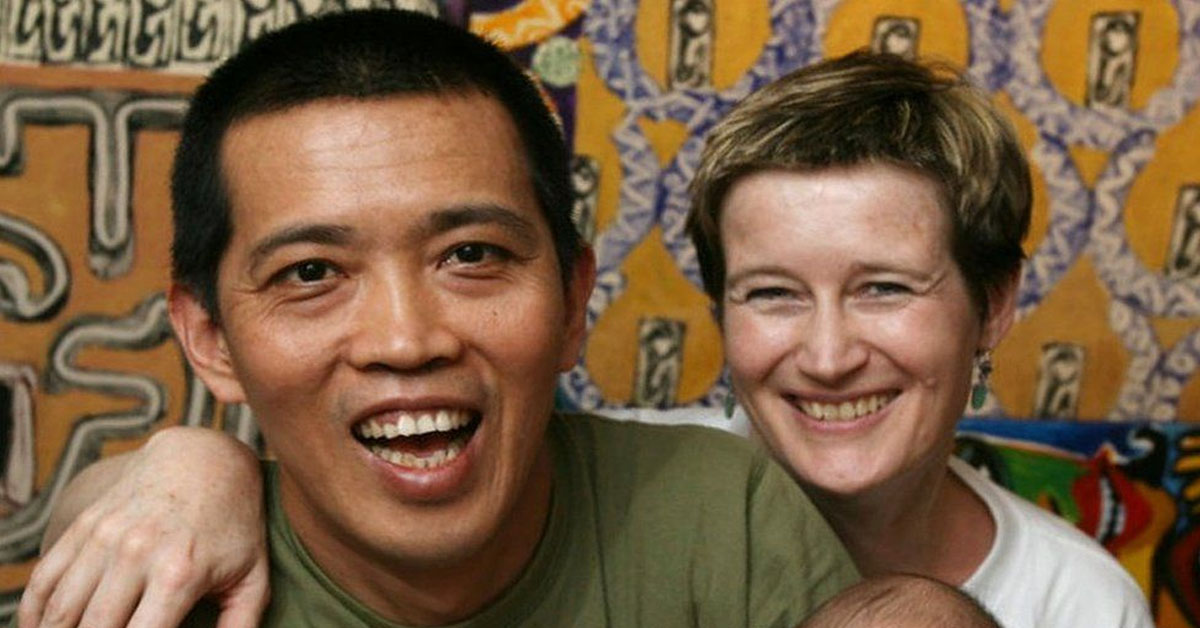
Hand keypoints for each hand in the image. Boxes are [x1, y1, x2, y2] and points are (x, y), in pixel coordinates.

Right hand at [16, 426, 268, 627]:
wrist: (205, 458)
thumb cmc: (235, 524)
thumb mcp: (252, 575)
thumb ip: (242, 625)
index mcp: (180, 574)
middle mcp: (135, 555)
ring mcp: (104, 538)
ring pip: (61, 611)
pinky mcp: (84, 526)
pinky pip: (44, 580)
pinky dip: (35, 614)